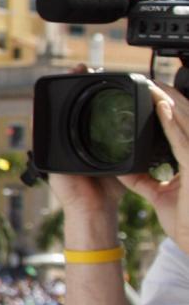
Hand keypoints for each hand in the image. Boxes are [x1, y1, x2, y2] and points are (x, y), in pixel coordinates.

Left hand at [118, 82, 188, 252]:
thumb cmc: (187, 224)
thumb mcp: (159, 195)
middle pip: (188, 118)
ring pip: (188, 123)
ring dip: (169, 102)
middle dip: (170, 97)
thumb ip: (142, 179)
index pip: (183, 128)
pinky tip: (161, 108)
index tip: (154, 93)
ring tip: (152, 85)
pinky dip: (173, 124)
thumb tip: (122, 168)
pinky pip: (183, 142)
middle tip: (150, 80)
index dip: (171, 108)